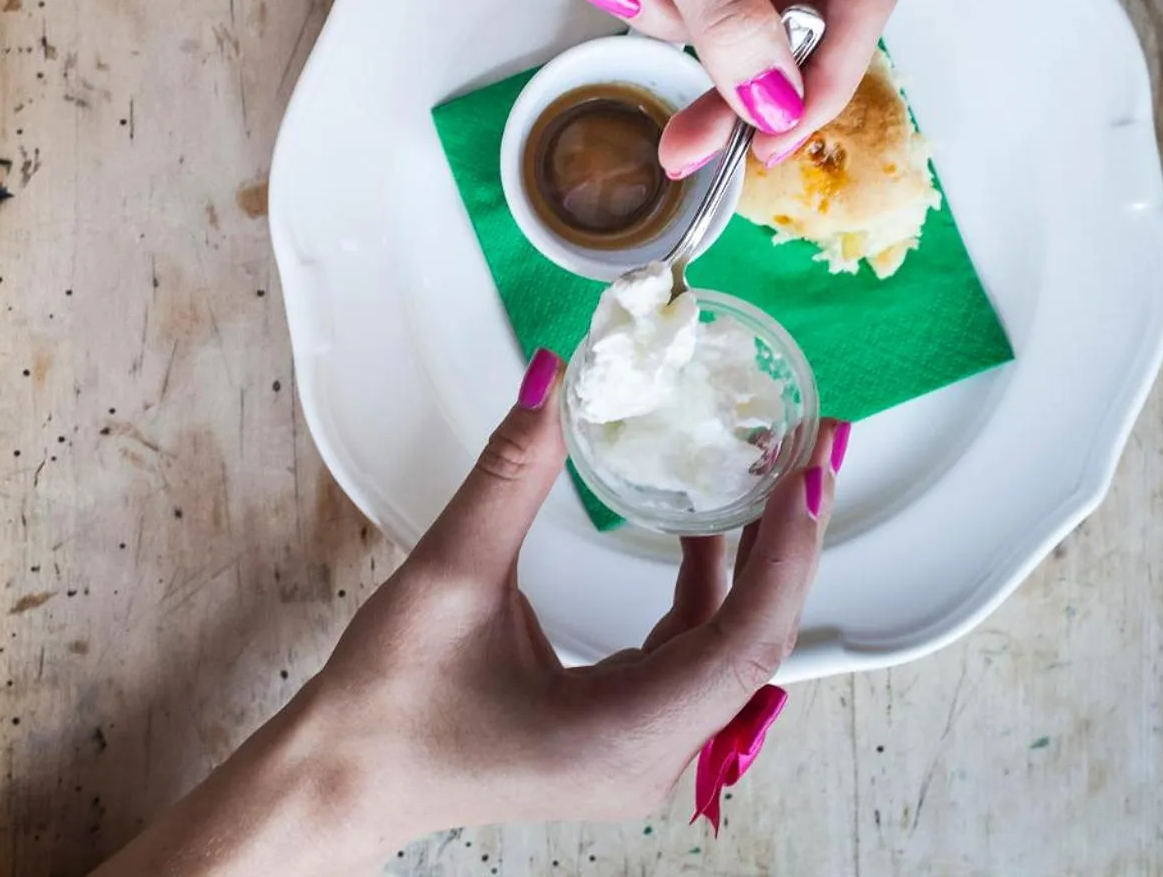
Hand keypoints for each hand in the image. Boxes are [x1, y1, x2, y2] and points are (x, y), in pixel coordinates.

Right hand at [299, 351, 839, 836]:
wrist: (345, 778)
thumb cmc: (387, 709)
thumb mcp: (448, 579)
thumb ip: (508, 478)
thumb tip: (551, 385)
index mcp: (621, 738)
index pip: (743, 640)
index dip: (787, 551)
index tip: (809, 472)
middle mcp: (648, 757)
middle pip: (755, 641)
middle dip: (790, 539)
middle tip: (817, 446)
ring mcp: (639, 749)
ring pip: (730, 645)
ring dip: (755, 558)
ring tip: (777, 474)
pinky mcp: (622, 729)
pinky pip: (693, 652)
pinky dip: (709, 585)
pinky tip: (706, 528)